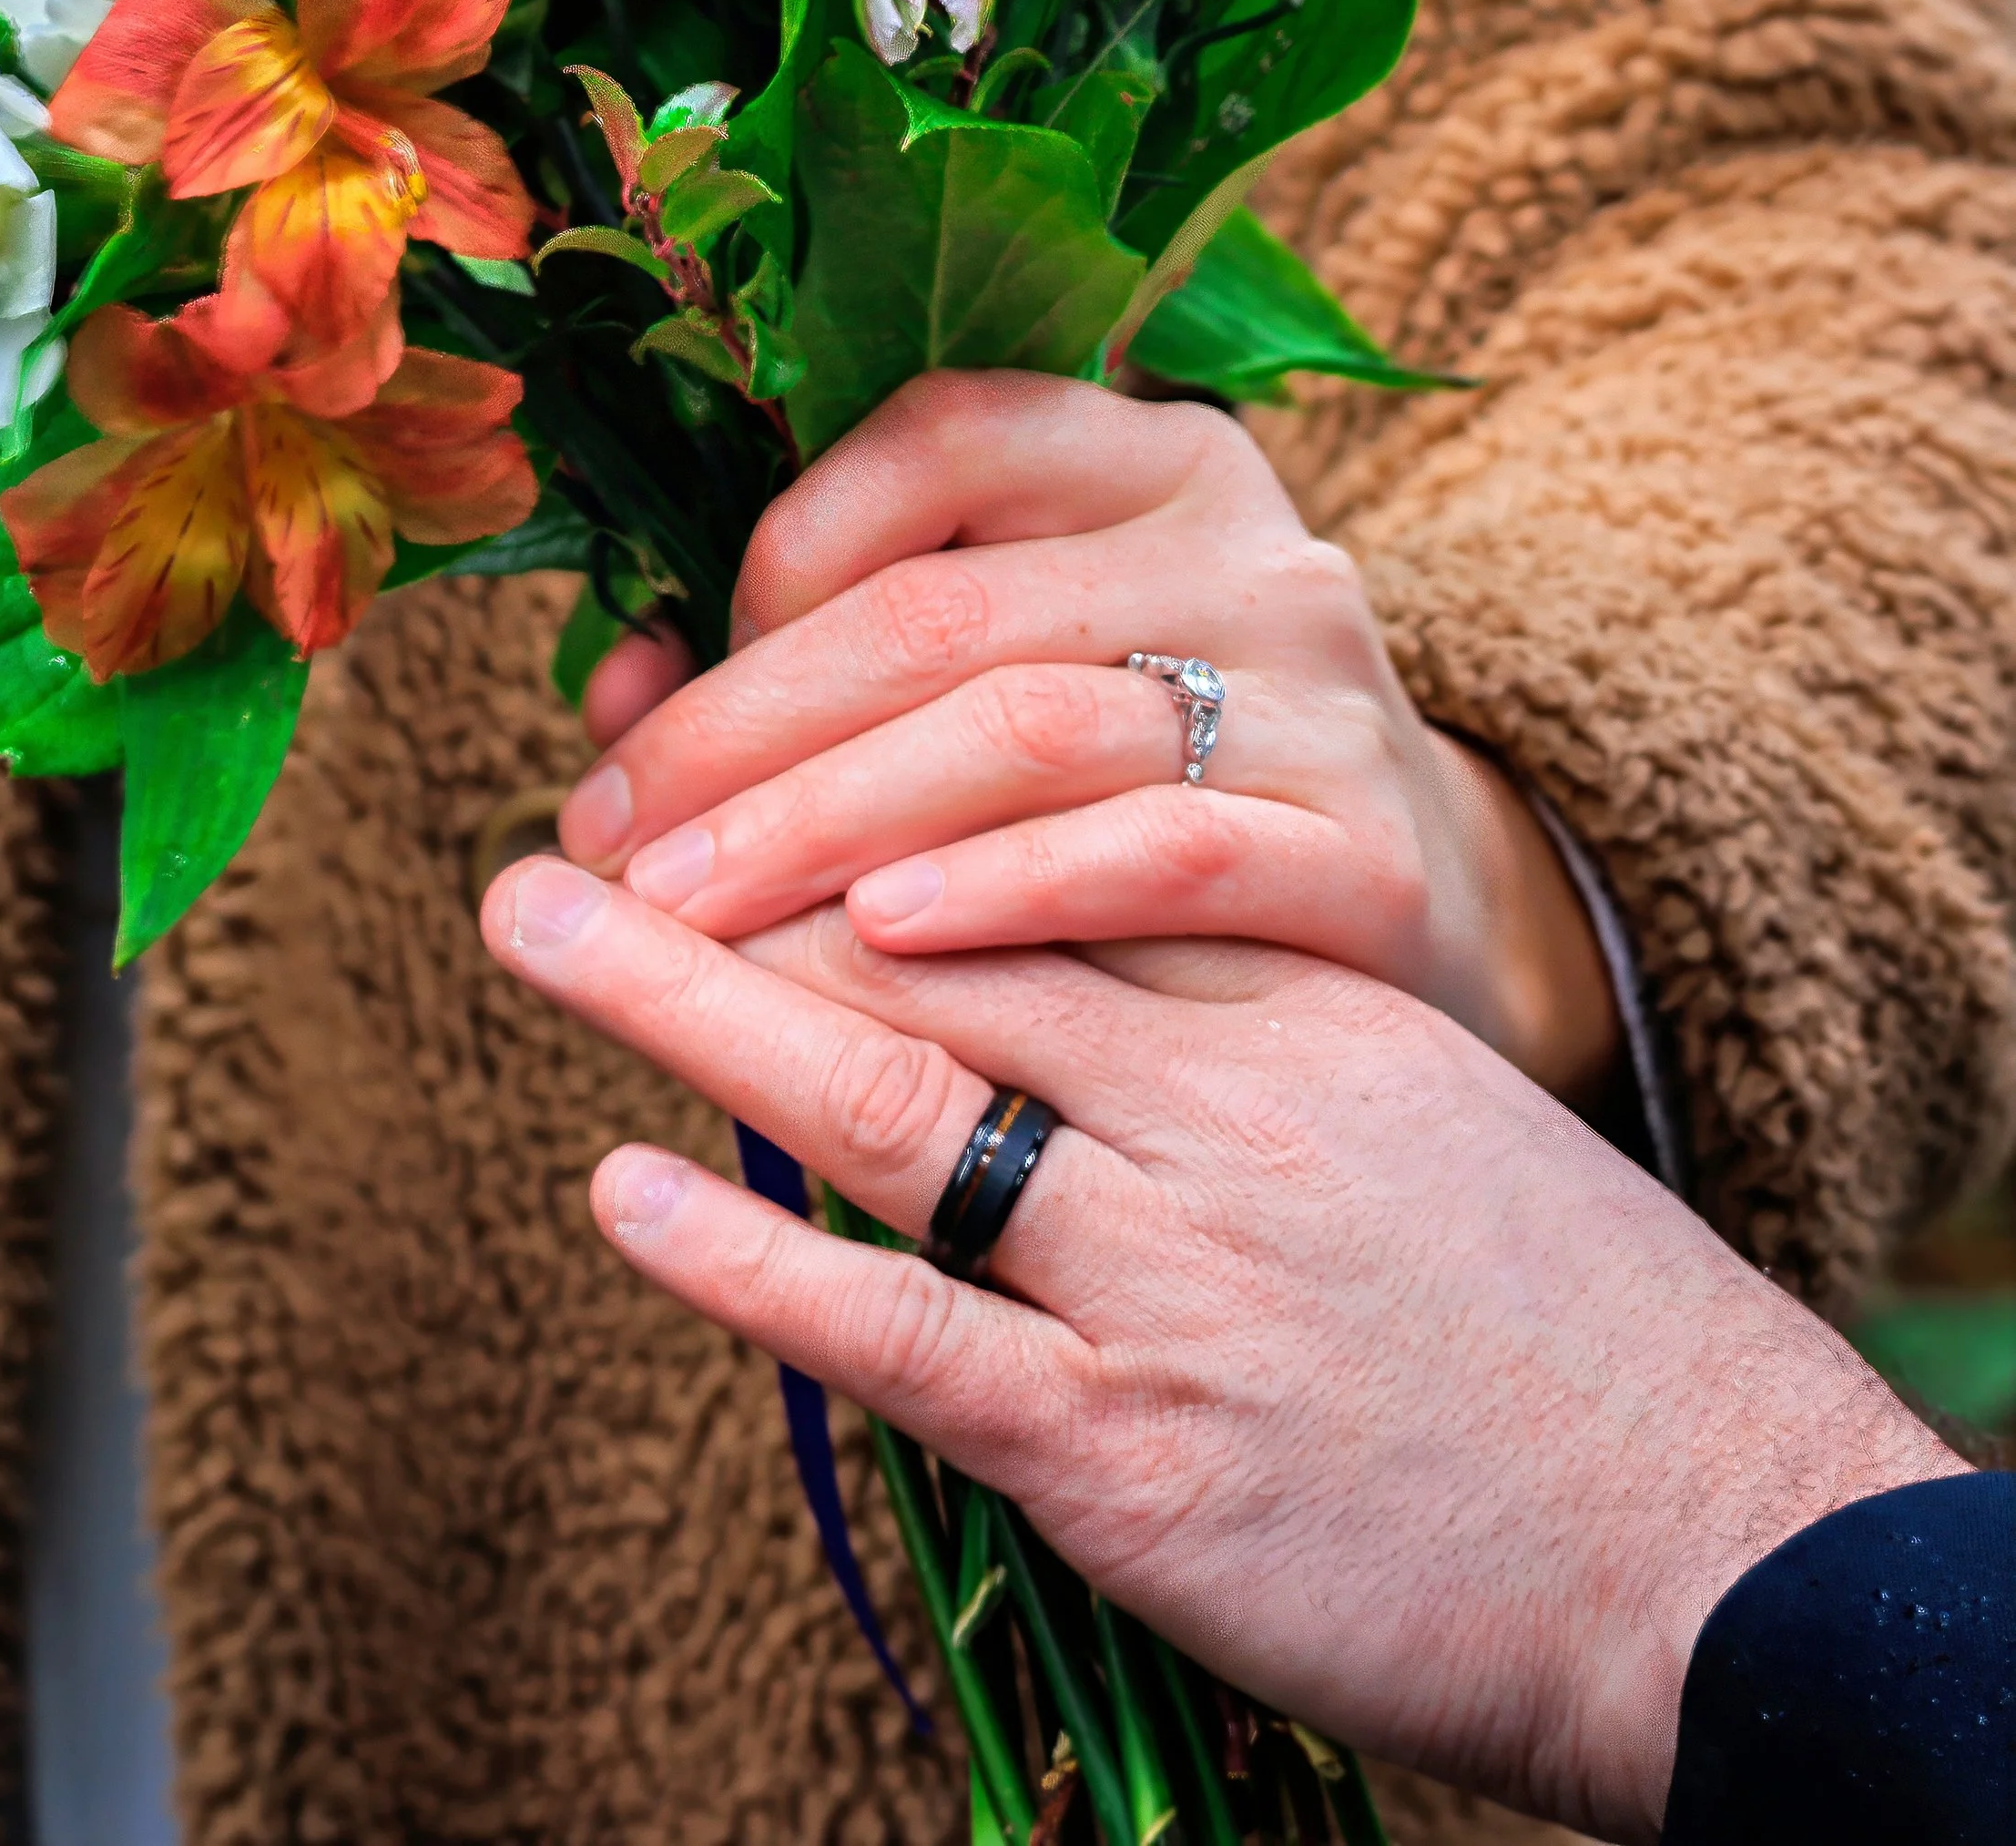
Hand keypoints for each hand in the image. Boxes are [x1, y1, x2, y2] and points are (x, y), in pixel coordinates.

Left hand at [482, 864, 1957, 1843]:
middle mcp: (1224, 1100)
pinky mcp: (1139, 1454)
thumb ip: (1207, 1013)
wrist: (1713, 1542)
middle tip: (572, 792)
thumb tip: (981, 936)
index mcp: (1288, 990)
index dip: (843, 759)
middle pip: (933, 916)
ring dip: (687, 997)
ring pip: (900, 1088)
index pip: (1025, 822)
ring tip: (534, 917)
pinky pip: (915, 1338)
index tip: (706, 706)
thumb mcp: (1392, 1099)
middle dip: (731, 840)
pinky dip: (754, 1267)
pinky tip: (624, 1192)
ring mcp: (1175, 1273)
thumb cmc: (1540, 1316)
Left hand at [562, 371, 1618, 1100]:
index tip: (646, 709)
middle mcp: (1246, 545)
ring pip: (1029, 729)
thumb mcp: (1005, 690)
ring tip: (689, 917)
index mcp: (1149, 458)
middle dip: (745, 733)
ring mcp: (1320, 691)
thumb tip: (610, 694)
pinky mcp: (1366, 846)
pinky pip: (1156, 853)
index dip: (772, 555)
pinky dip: (1000, 893)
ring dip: (828, 825)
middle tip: (614, 847)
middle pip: (948, 609)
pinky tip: (878, 937)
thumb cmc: (1147, 798)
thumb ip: (818, 670)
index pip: (937, 435)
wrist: (1416, 940)